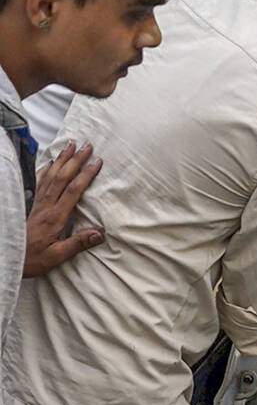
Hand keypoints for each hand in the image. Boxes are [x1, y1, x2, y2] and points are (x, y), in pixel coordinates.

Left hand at [24, 142, 103, 277]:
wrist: (9, 257)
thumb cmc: (33, 259)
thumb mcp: (56, 257)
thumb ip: (77, 244)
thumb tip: (99, 234)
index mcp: (54, 217)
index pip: (72, 191)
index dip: (85, 175)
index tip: (97, 162)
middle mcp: (45, 206)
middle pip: (61, 177)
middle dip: (75, 160)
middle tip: (87, 145)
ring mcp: (38, 204)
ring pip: (50, 176)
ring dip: (61, 160)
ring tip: (70, 145)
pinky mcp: (33, 206)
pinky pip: (39, 182)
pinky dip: (45, 170)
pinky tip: (50, 162)